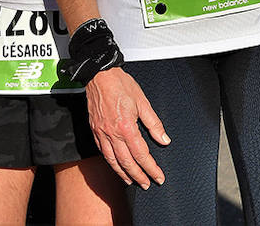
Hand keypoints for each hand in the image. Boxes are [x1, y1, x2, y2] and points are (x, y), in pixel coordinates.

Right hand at [87, 66, 168, 188]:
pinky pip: (102, 152)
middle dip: (138, 176)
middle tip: (146, 184)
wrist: (99, 74)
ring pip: (112, 160)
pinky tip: (115, 165)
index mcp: (126, 126)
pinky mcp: (95, 130)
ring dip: (123, 173)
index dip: (151, 168)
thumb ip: (154, 124)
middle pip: (126, 162)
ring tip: (131, 181)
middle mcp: (112, 133)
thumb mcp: (143, 102)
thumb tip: (164, 139)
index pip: (141, 154)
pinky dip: (110, 162)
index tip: (158, 176)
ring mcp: (101, 132)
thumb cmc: (120, 84)